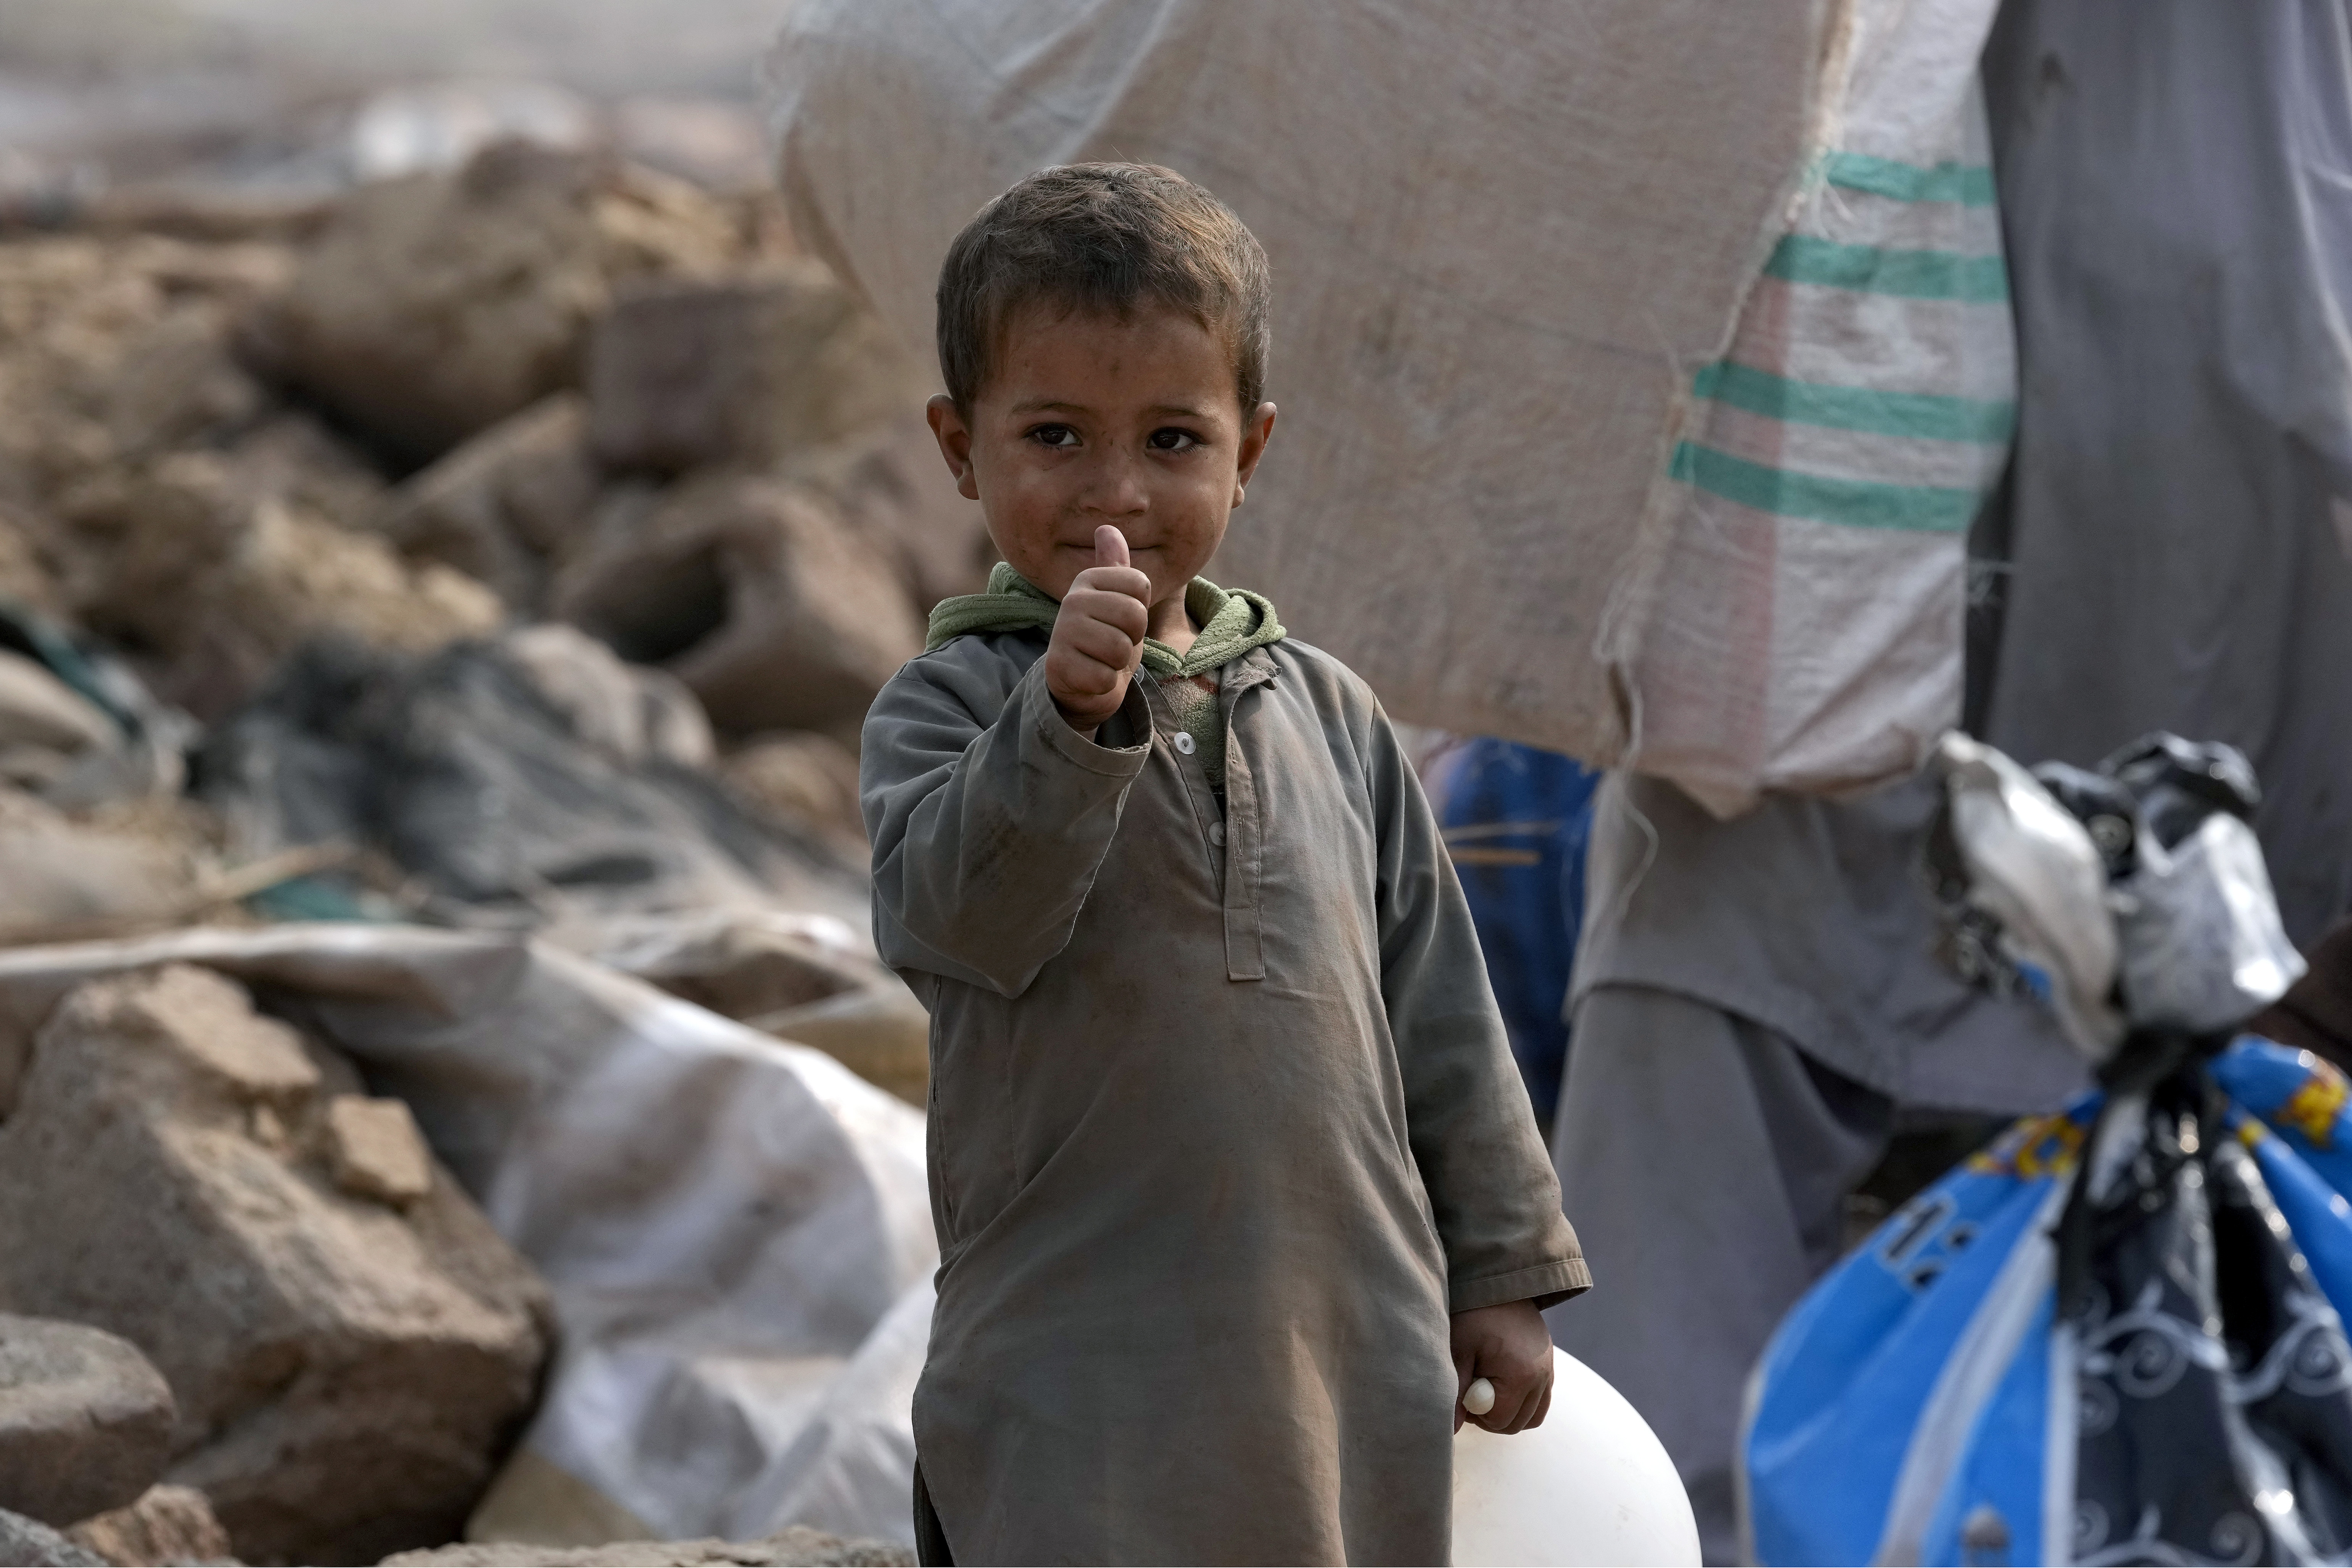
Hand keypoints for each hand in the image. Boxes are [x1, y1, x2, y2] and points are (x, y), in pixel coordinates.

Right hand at [1045, 525, 1151, 731]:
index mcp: (1088, 579)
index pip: (1141, 584)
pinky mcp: (1059, 667)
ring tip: (1103, 659)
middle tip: (1115, 642)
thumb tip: (1106, 528)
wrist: (1081, 683)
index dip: (1141, 608)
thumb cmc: (1105, 638)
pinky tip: (1092, 677)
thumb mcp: (1115, 599)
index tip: (1122, 619)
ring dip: (1119, 662)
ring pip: (1121, 648)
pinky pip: (1106, 676)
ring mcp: (1062, 633)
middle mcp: (1071, 601)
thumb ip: (1115, 566)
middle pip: (1134, 615)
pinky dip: (1105, 683)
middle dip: (1132, 637)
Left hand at [1451, 1300, 1553, 1433]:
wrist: (1499, 1282)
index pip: (1499, 1420)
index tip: (1462, 1392)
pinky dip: (1522, 1401)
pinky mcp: (1550, 1365)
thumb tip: (1450, 1430)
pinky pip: (1540, 1400)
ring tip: (1486, 1388)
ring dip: (1508, 1411)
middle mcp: (1543, 1377)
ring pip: (1531, 1416)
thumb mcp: (1459, 1350)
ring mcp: (1550, 1371)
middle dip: (1491, 1416)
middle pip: (1516, 1423)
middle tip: (1471, 1391)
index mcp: (1521, 1375)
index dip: (1475, 1414)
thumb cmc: (1473, 1314)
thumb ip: (1456, 1392)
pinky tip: (1500, 1381)